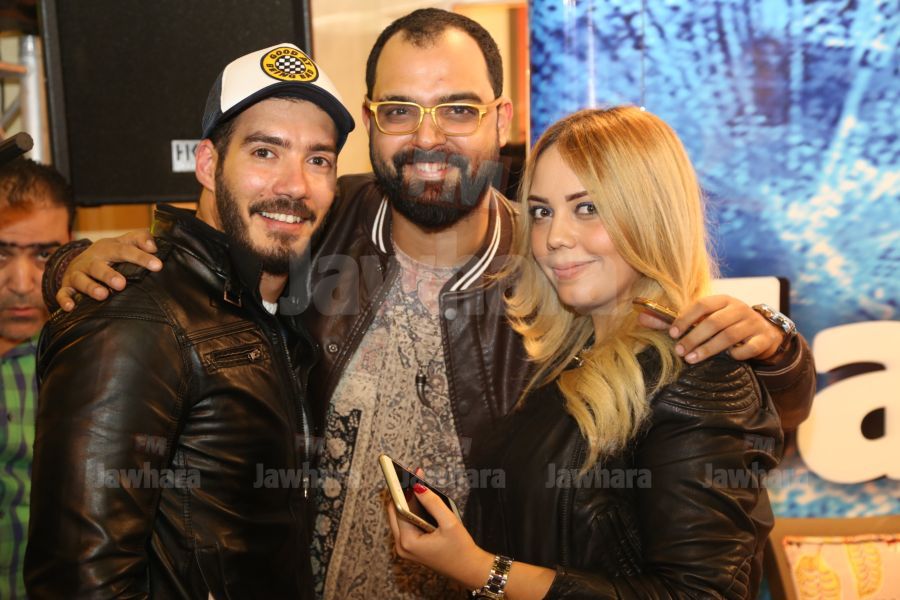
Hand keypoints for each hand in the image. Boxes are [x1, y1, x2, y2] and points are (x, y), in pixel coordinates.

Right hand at [57, 229, 161, 310]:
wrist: (79, 259)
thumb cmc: (111, 253)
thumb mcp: (125, 242)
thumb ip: (141, 239)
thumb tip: (154, 247)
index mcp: (108, 249)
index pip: (126, 251)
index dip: (141, 257)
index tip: (158, 266)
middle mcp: (91, 260)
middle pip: (99, 267)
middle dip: (109, 275)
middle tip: (121, 284)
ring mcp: (78, 273)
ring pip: (81, 280)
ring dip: (90, 287)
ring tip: (102, 295)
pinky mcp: (67, 287)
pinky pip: (63, 293)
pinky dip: (64, 300)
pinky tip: (70, 307)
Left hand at [385, 474, 491, 588]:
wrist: (470, 570)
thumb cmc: (461, 549)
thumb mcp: (449, 523)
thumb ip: (432, 503)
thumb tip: (417, 486)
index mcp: (408, 541)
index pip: (398, 509)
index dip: (402, 490)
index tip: (404, 473)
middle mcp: (402, 546)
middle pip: (394, 512)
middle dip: (403, 493)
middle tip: (412, 475)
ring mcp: (405, 548)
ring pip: (399, 518)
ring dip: (407, 501)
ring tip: (416, 483)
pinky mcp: (410, 548)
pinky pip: (406, 525)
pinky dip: (411, 512)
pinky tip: (420, 500)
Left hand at [638, 295, 784, 362]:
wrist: (764, 332)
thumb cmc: (726, 324)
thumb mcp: (704, 319)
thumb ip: (674, 320)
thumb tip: (640, 318)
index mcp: (723, 300)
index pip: (702, 304)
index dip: (686, 318)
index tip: (672, 334)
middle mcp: (739, 308)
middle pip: (714, 322)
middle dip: (694, 337)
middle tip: (680, 352)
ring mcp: (752, 323)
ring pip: (730, 335)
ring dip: (709, 348)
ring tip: (692, 359)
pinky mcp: (763, 339)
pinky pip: (750, 347)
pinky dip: (738, 354)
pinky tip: (728, 359)